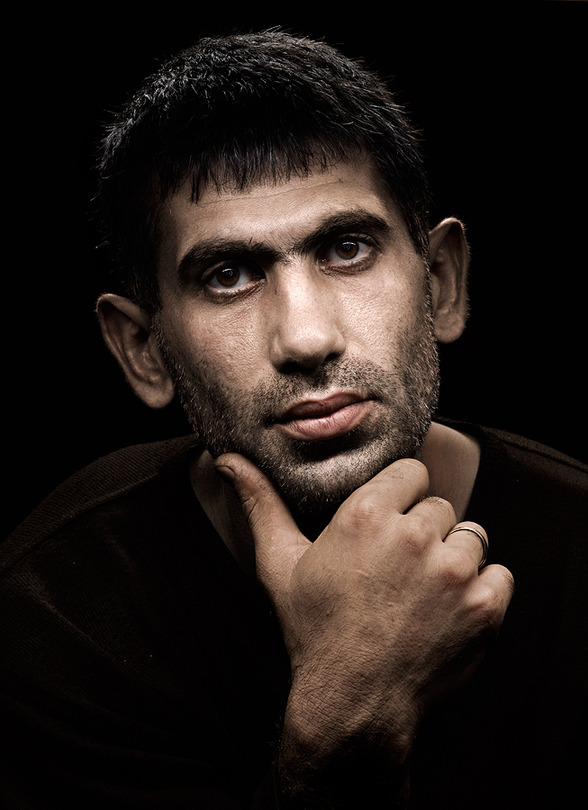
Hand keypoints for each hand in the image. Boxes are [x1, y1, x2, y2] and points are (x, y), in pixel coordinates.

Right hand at [215, 454, 513, 802]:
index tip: (391, 522)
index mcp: (365, 515)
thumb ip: (260, 504)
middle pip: (441, 506)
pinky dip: (482, 590)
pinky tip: (449, 610)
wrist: (354, 703)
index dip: (403, 497)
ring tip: (424, 592)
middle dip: (425, 532)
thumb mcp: (279, 564)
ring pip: (472, 537)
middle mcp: (412, 536)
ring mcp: (452, 571)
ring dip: (455, 558)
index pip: (412, 471)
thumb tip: (227, 460)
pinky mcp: (483, 606)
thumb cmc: (314, 630)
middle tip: (400, 569)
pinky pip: (500, 574)